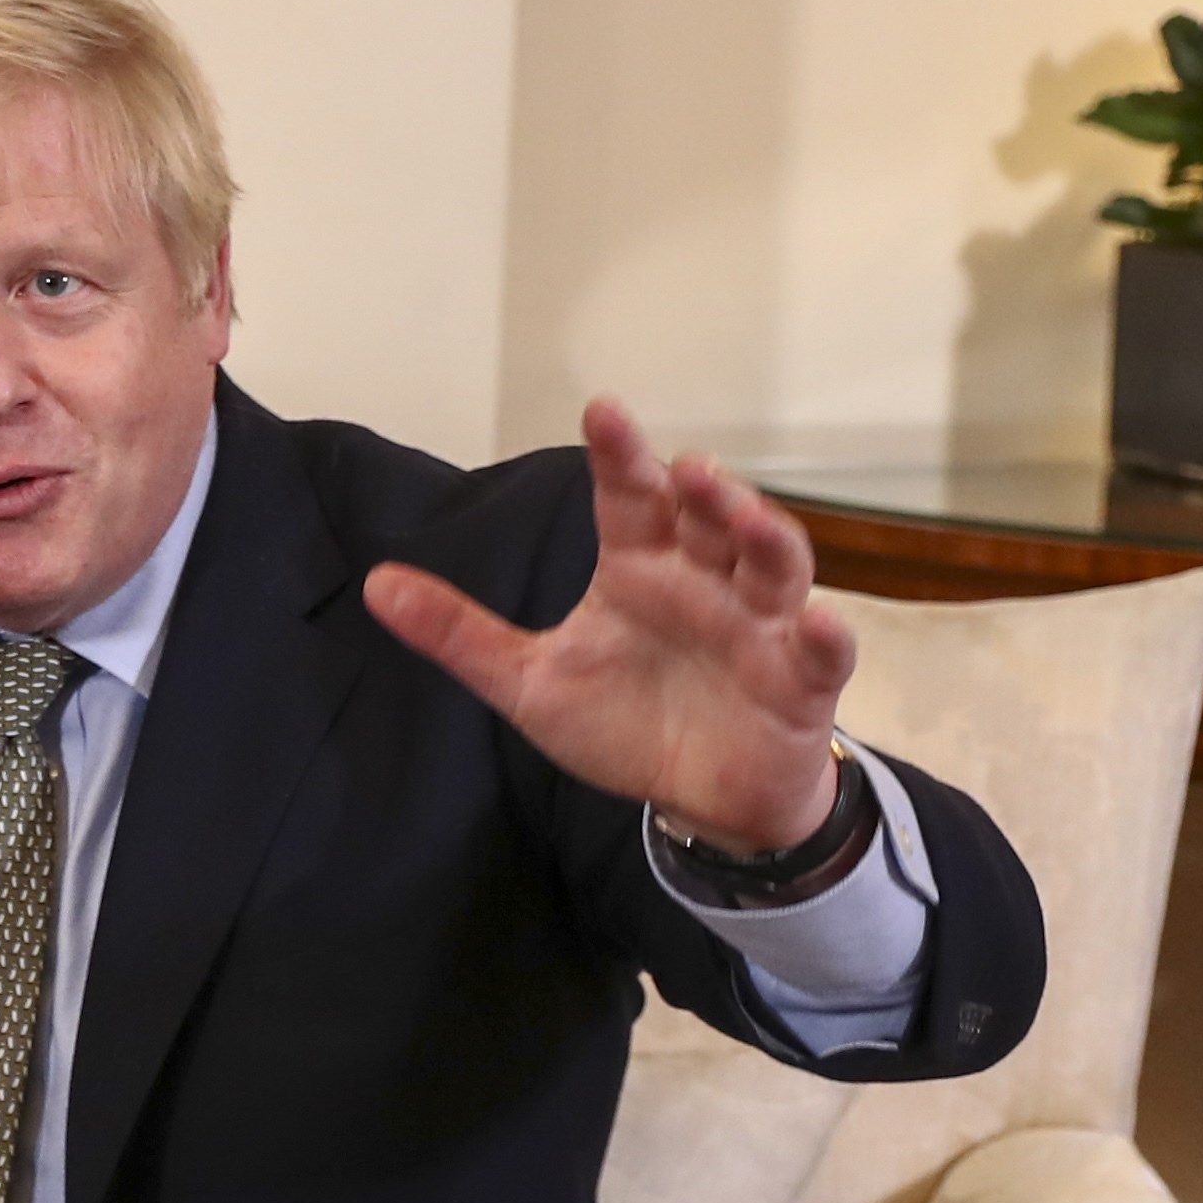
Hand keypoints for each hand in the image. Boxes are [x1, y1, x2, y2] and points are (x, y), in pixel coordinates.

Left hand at [364, 400, 852, 851]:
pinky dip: (826, 636)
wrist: (698, 793)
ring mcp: (761, 628)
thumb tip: (376, 584)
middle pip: (709, 522)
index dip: (620, 455)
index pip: (630, 499)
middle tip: (684, 469)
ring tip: (745, 515)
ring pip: (775, 568)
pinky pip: (822, 654)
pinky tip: (819, 623)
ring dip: (766, 539)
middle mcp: (705, 583)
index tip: (602, 408)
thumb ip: (460, 634)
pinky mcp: (801, 681)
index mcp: (641, 570)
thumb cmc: (625, 721)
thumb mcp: (528, 682)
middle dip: (703, 493)